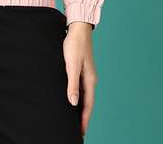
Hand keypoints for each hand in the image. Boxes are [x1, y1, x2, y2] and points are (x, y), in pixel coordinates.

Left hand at [63, 22, 96, 138]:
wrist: (78, 28)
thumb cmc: (74, 45)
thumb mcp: (72, 65)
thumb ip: (73, 84)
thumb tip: (74, 103)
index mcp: (90, 81)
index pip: (88, 105)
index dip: (84, 120)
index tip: (81, 133)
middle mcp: (90, 80)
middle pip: (87, 103)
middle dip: (83, 117)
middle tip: (78, 131)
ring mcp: (86, 75)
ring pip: (84, 96)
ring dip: (80, 108)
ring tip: (74, 120)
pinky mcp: (81, 70)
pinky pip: (80, 88)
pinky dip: (78, 97)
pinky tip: (72, 99)